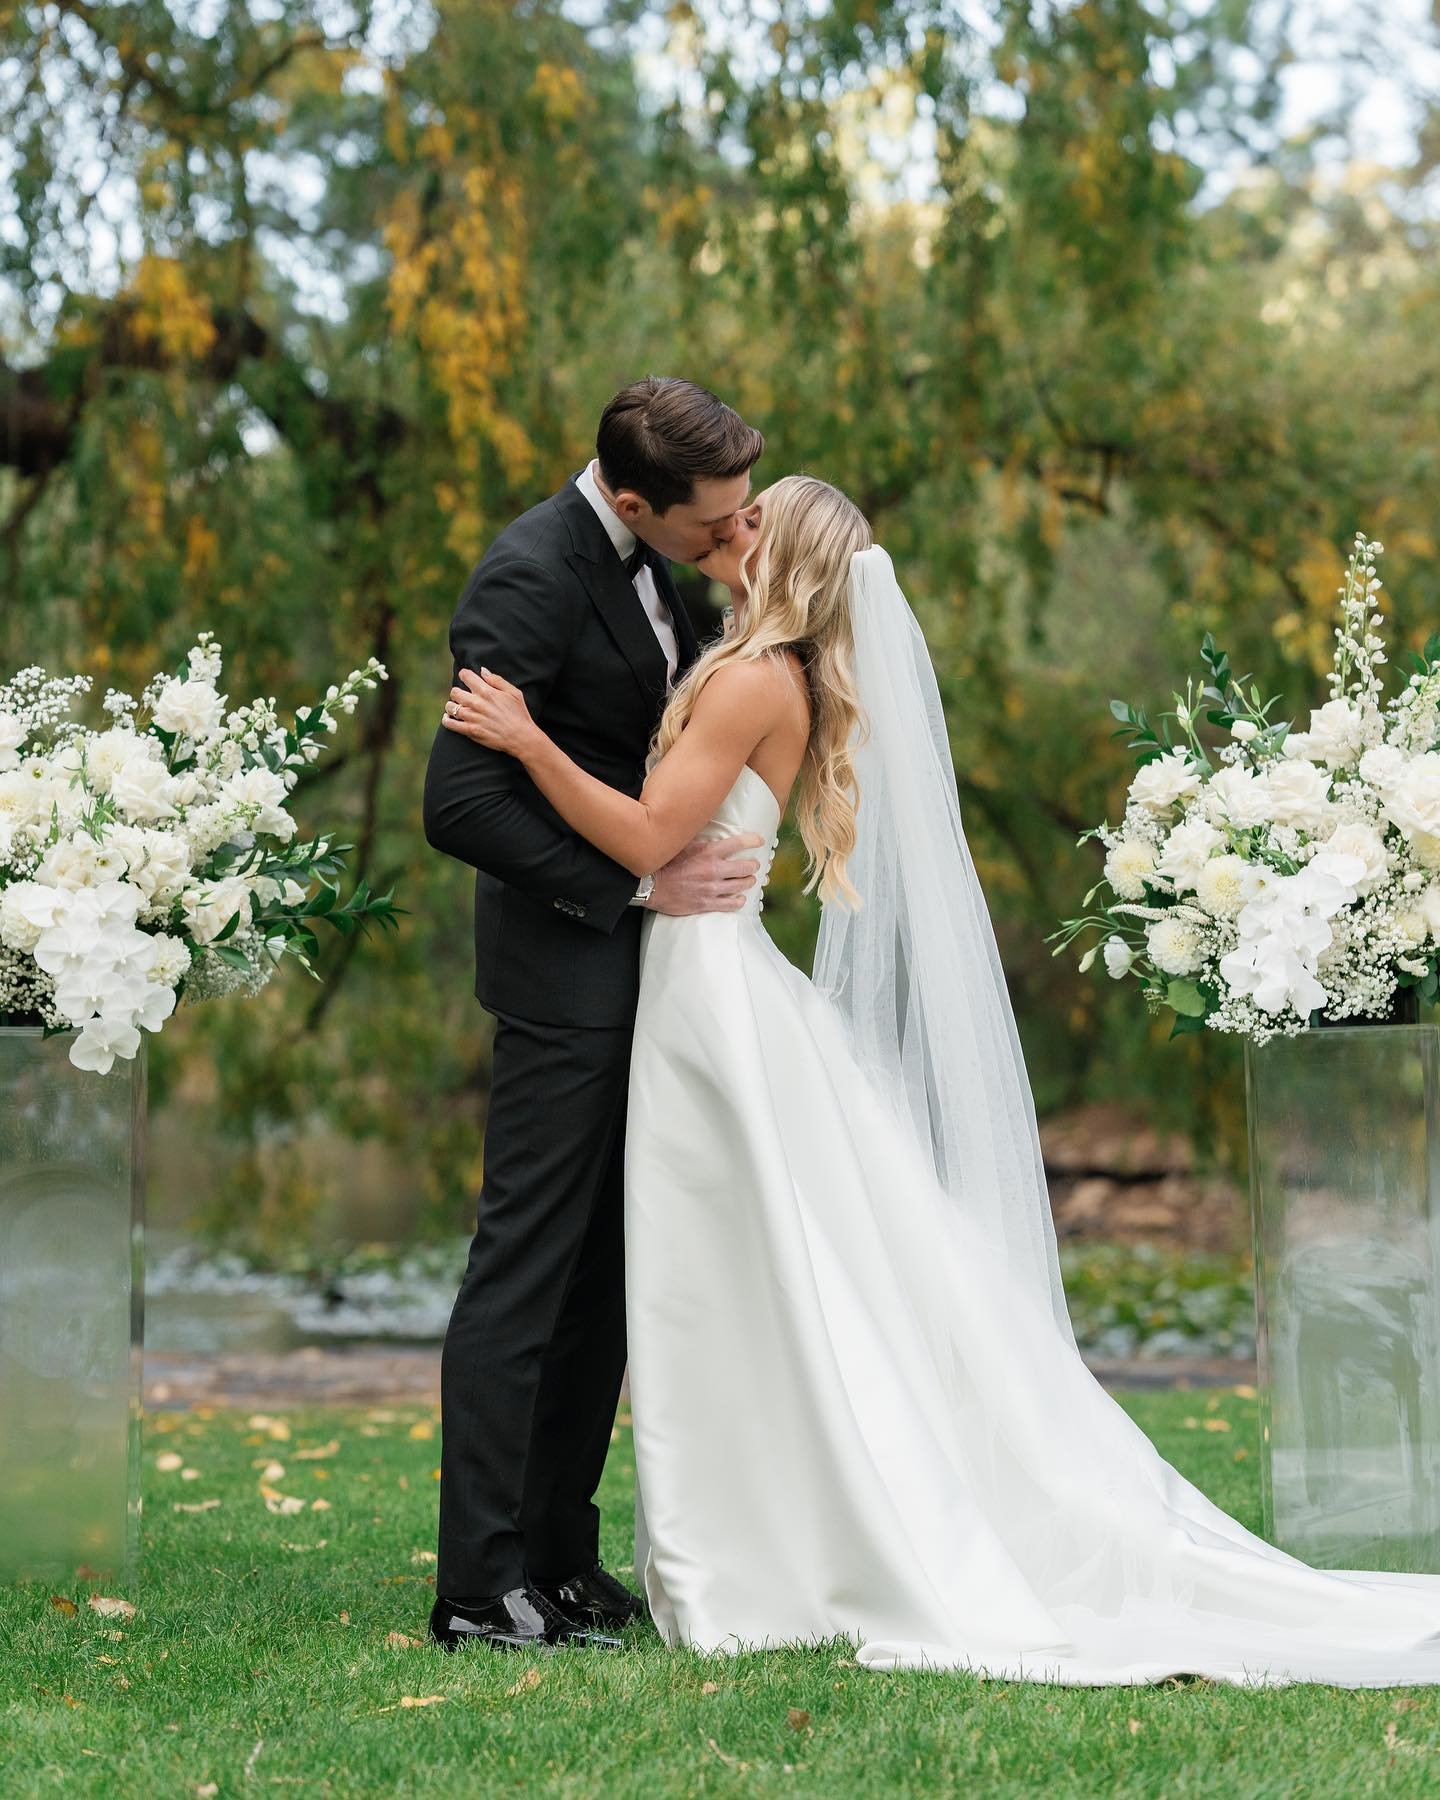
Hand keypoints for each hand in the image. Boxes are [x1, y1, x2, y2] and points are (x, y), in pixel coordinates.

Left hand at [441, 667, 538, 758]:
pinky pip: (450, 724)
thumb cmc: (519, 714)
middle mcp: (476, 703)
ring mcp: (472, 717)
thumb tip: (483, 671)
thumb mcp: (514, 693)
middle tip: (462, 697)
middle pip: (454, 692)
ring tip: (456, 708)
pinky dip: (447, 720)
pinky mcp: (470, 730)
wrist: (521, 737)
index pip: (466, 676)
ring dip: (452, 706)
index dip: (464, 675)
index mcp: (486, 691)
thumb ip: (497, 680)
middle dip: (457, 693)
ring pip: (450, 707)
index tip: (465, 678)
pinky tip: (449, 718)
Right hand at [646, 834, 765, 915]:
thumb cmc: (663, 862)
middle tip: (754, 865)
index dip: (753, 840)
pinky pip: (731, 904)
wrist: (649, 885)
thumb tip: (709, 828)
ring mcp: (712, 888)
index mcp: (708, 852)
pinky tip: (740, 898)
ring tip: (750, 880)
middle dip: (753, 865)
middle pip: (746, 867)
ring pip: (742, 885)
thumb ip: (699, 839)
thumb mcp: (682, 844)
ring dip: (749, 882)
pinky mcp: (707, 903)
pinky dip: (739, 900)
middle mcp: (714, 870)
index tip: (759, 840)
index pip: (739, 843)